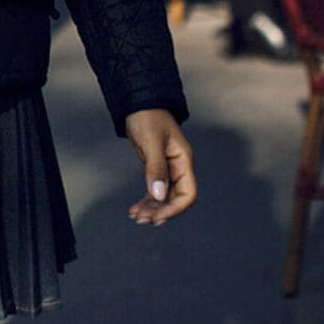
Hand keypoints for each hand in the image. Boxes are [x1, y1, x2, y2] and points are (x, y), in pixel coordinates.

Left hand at [124, 109, 196, 225]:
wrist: (139, 103)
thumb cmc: (148, 117)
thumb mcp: (152, 142)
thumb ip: (156, 168)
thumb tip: (158, 194)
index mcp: (184, 161)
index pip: (188, 194)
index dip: (175, 208)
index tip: (157, 217)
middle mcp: (179, 168)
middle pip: (175, 199)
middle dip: (160, 211)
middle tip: (142, 220)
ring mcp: (168, 169)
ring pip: (163, 197)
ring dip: (152, 209)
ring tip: (136, 217)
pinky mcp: (156, 169)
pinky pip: (155, 190)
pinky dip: (147, 201)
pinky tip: (135, 209)